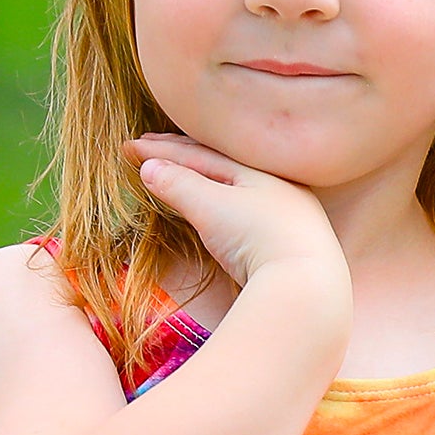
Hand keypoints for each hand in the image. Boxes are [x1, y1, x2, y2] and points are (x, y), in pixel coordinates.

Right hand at [128, 132, 348, 302]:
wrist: (306, 286)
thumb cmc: (259, 238)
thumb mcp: (212, 207)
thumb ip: (179, 185)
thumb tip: (148, 168)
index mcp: (260, 171)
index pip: (201, 154)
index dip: (162, 152)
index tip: (128, 148)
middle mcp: (277, 188)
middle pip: (219, 166)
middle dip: (180, 157)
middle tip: (147, 149)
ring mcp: (285, 219)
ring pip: (233, 189)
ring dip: (199, 180)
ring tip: (173, 173)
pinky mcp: (286, 249)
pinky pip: (243, 214)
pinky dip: (218, 206)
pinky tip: (211, 212)